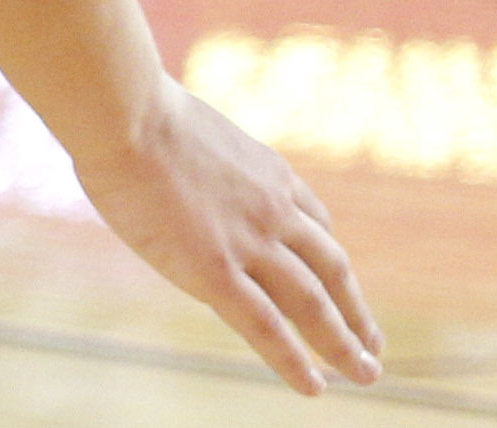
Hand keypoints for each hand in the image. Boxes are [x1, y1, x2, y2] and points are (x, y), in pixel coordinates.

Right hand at [77, 78, 382, 395]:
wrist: (123, 113)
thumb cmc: (131, 109)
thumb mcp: (190, 127)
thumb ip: (201, 156)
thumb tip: (171, 160)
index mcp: (266, 171)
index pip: (313, 219)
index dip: (325, 255)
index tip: (335, 278)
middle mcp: (272, 210)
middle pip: (330, 267)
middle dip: (355, 307)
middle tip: (373, 342)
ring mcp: (249, 242)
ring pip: (313, 303)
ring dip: (343, 341)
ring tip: (365, 372)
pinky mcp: (216, 271)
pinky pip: (267, 326)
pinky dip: (294, 360)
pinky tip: (313, 386)